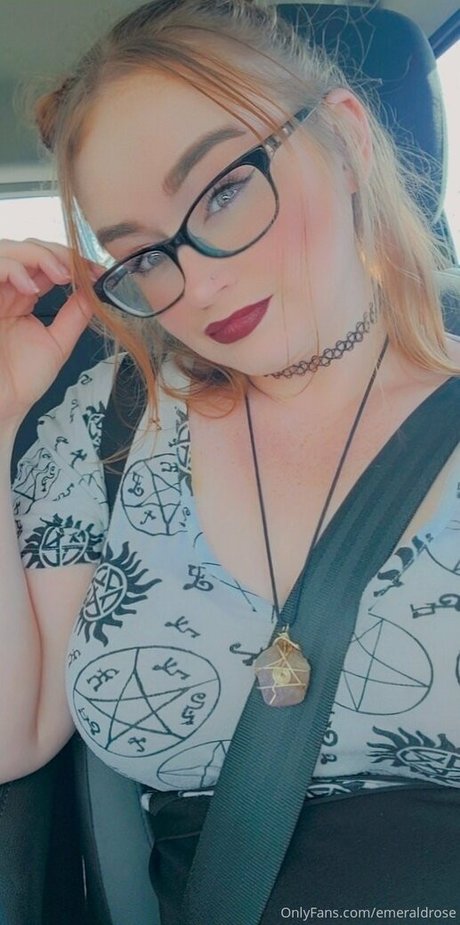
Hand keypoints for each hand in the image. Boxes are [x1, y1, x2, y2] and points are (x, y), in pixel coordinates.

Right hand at [0, 237, 100, 428]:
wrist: (2, 406)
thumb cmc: (20, 381)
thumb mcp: (57, 343)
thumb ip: (74, 315)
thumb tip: (95, 292)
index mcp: (22, 298)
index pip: (46, 263)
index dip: (72, 261)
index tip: (97, 272)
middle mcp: (5, 290)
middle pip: (28, 247)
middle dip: (58, 252)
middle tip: (80, 271)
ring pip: (10, 249)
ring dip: (39, 255)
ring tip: (60, 276)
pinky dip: (15, 269)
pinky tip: (31, 288)